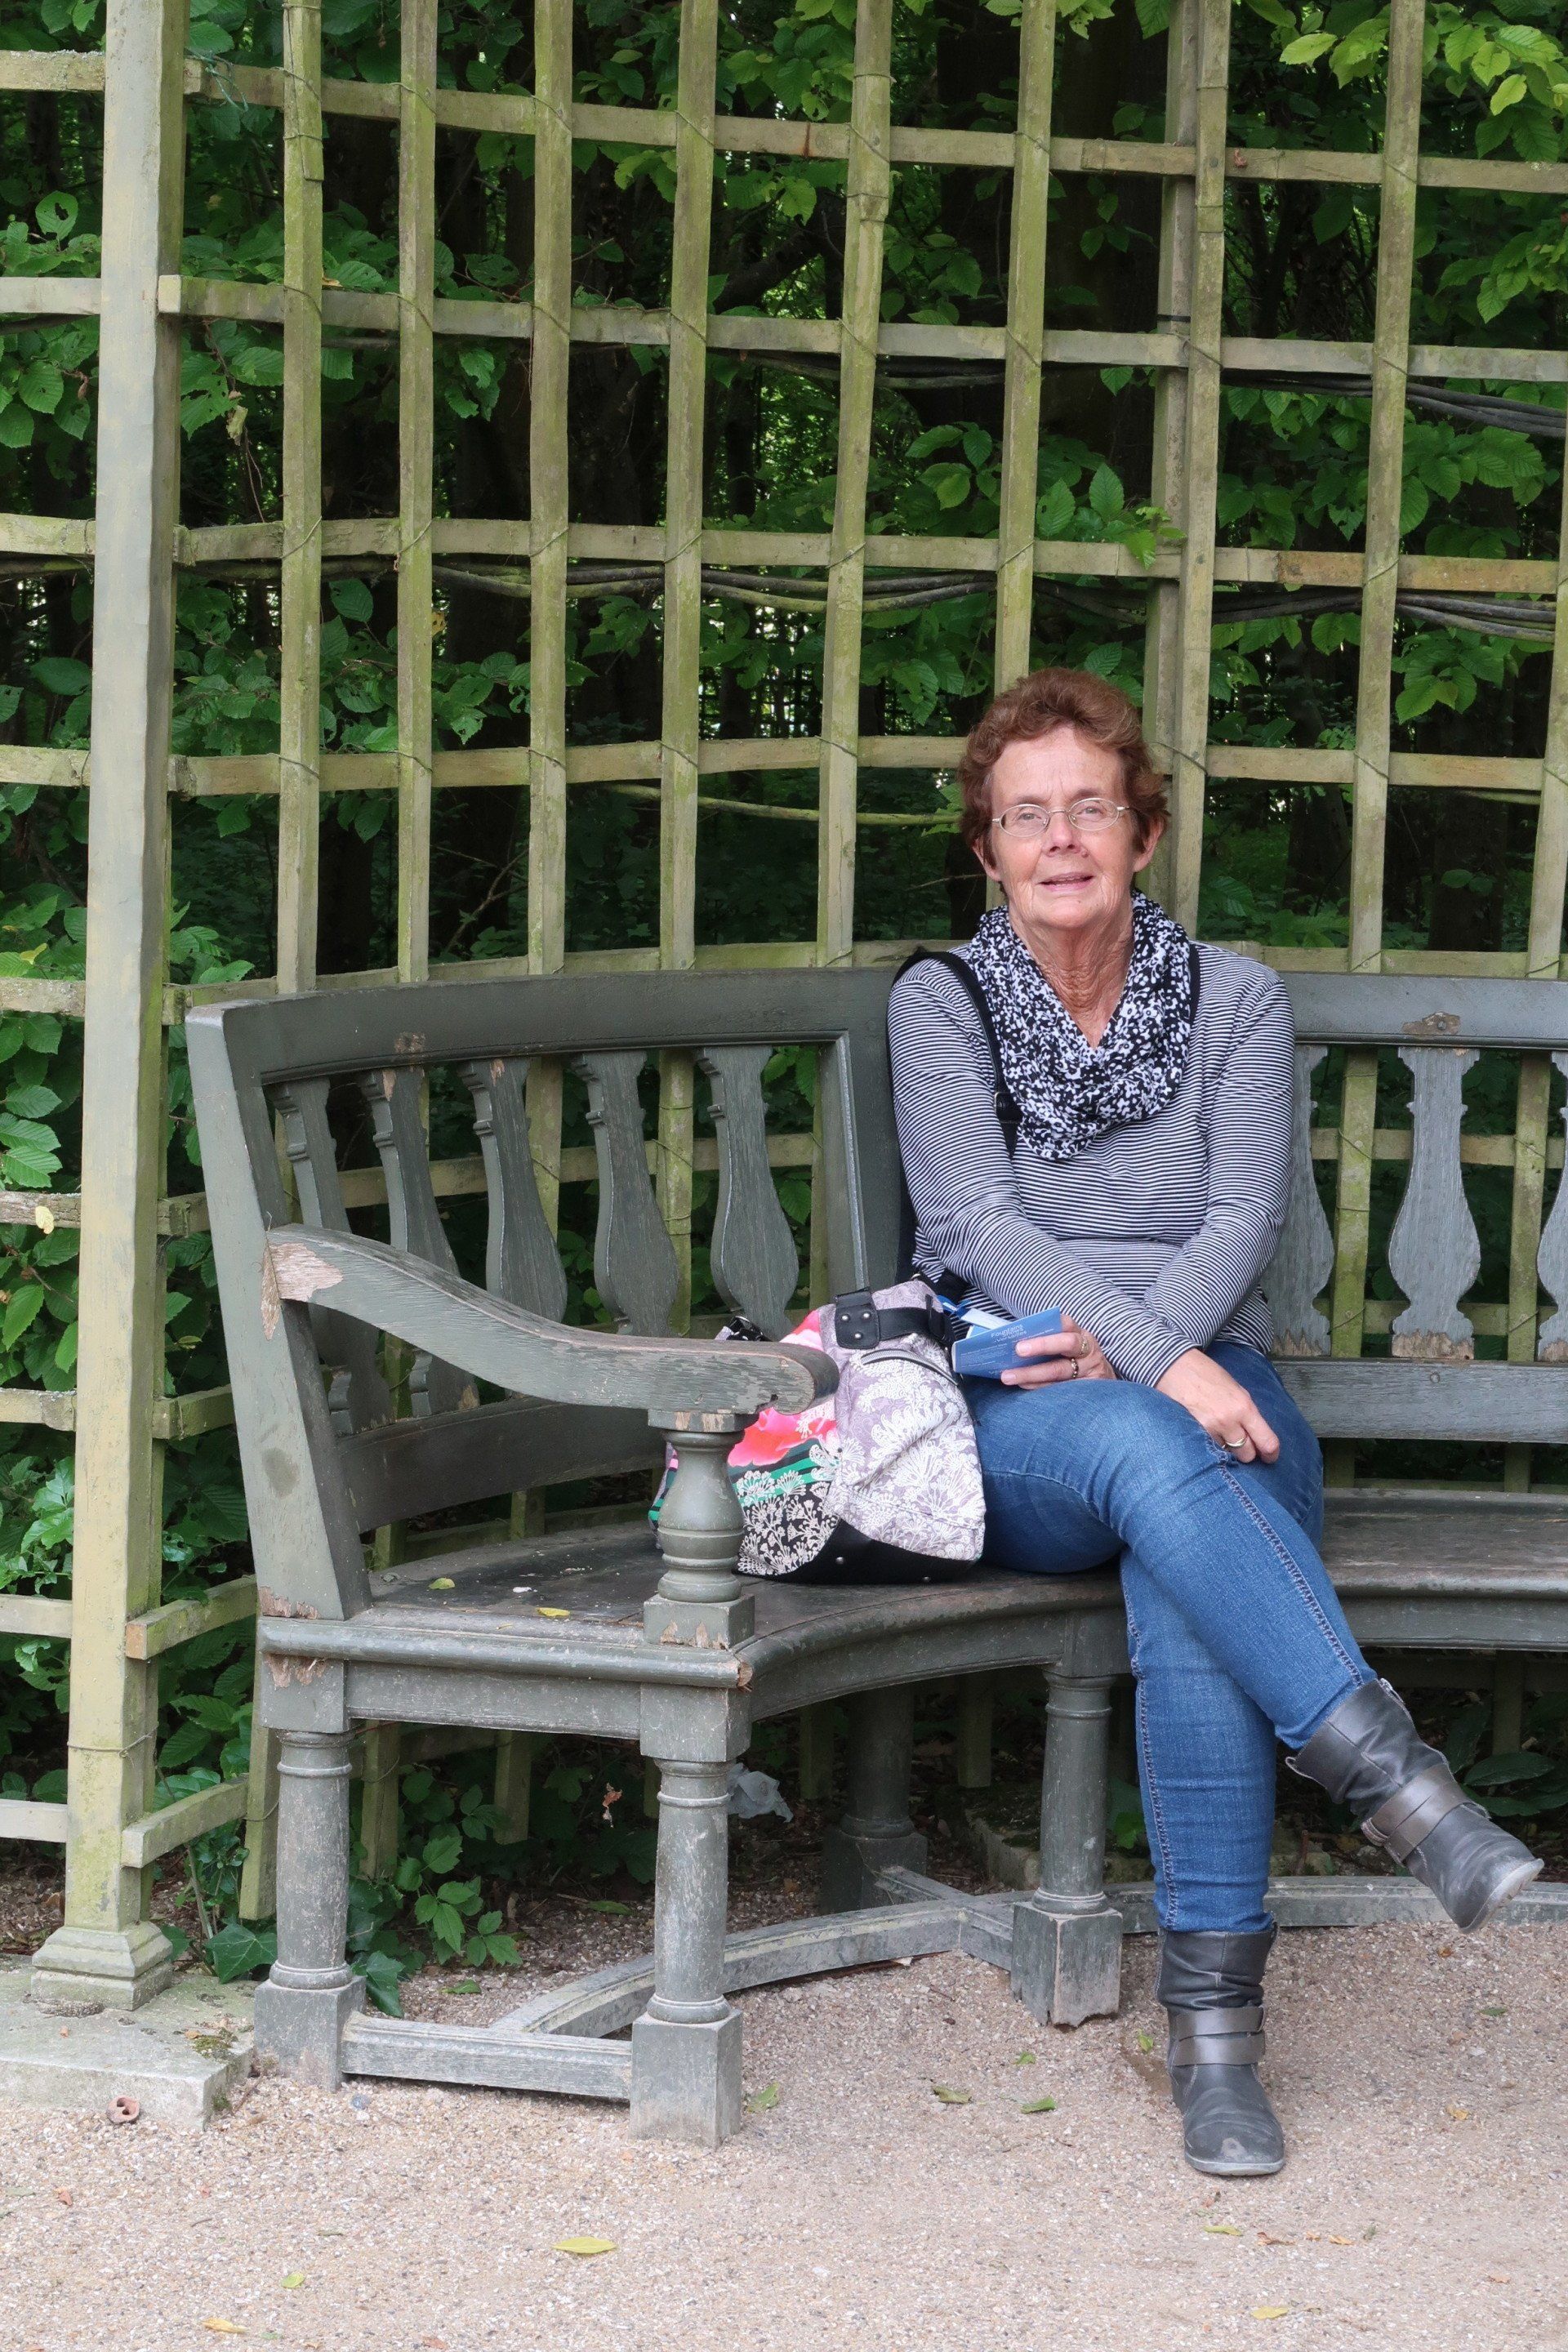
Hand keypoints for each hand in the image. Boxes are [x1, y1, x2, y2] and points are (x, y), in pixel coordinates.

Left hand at [999, 1314, 1115, 1387]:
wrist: (1102, 1384)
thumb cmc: (1075, 1362)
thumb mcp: (1069, 1348)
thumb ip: (1048, 1342)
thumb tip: (1012, 1343)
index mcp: (1080, 1335)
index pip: (1066, 1324)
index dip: (1048, 1324)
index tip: (1026, 1331)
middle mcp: (1088, 1351)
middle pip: (1067, 1344)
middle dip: (1041, 1346)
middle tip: (1017, 1350)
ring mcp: (1090, 1370)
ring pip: (1059, 1370)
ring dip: (1031, 1374)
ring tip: (1008, 1376)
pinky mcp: (1089, 1390)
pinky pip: (1061, 1390)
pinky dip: (1040, 1388)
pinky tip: (1024, 1387)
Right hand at [1155, 1348, 1278, 1463]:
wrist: (1175, 1367)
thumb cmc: (1207, 1375)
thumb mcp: (1236, 1389)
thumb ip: (1247, 1412)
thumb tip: (1257, 1435)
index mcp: (1244, 1407)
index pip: (1267, 1441)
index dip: (1271, 1454)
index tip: (1269, 1457)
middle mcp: (1229, 1420)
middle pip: (1247, 1454)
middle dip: (1247, 1452)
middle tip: (1241, 1443)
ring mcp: (1210, 1428)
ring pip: (1227, 1455)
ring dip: (1227, 1449)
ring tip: (1220, 1434)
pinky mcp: (1193, 1433)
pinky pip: (1210, 1449)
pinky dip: (1211, 1445)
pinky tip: (1207, 1433)